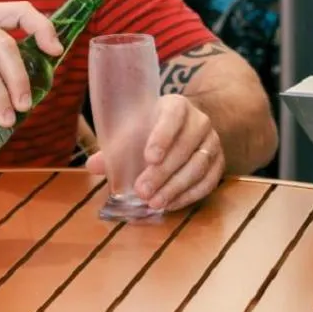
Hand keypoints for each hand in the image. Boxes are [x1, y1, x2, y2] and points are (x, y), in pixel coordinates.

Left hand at [86, 95, 223, 211]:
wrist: (181, 129)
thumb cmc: (149, 129)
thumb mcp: (132, 130)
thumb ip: (115, 147)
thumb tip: (93, 165)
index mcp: (176, 106)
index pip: (173, 116)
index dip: (162, 136)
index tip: (149, 158)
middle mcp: (199, 121)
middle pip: (185, 147)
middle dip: (163, 172)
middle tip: (143, 191)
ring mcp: (212, 142)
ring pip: (199, 166)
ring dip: (175, 187)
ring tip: (154, 202)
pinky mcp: (219, 162)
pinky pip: (209, 181)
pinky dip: (189, 195)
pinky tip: (170, 204)